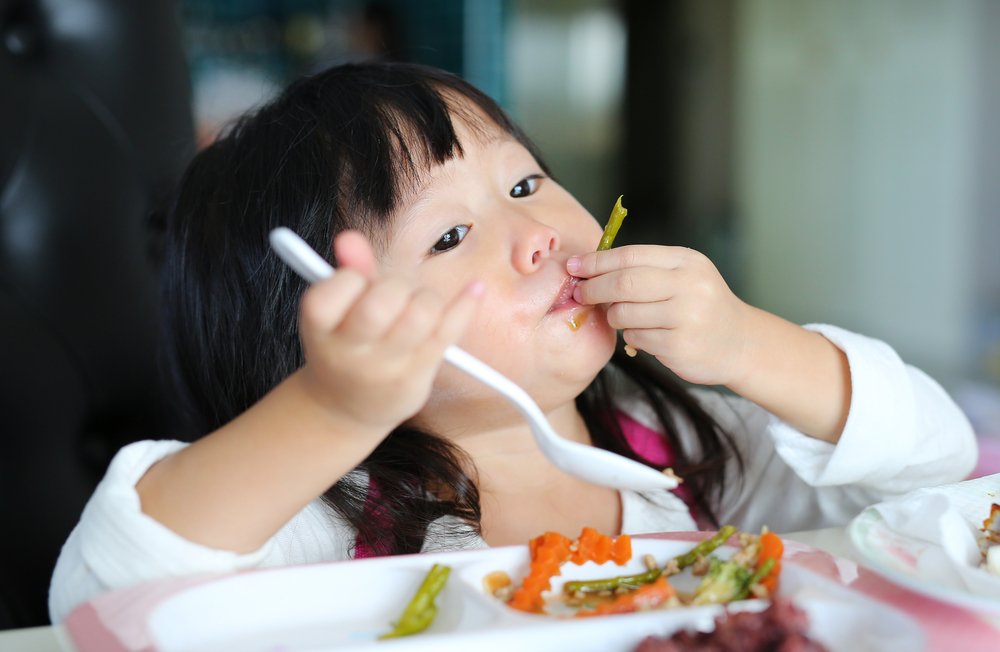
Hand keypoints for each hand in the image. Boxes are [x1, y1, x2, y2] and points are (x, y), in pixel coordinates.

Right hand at [297, 230, 481, 435]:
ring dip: (426, 298)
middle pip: (382, 302)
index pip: (334, 290)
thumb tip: (350, 237)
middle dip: (396, 286)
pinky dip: (465, 305)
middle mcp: (349, 353)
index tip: (356, 283)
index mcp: (319, 329)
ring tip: (417, 307)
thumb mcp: (335, 312)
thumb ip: (347, 271)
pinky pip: (449, 333)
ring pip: (421, 315)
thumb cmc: (344, 346)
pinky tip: (475, 288)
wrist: (345, 410)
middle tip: (394, 296)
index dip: (350, 277)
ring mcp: (385, 369)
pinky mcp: (417, 377)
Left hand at [569, 245, 752, 386]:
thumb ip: (644, 268)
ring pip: (625, 313)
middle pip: (624, 283)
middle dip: (594, 288)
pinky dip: (632, 336)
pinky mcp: (680, 345)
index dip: (597, 261)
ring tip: (622, 317)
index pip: (631, 255)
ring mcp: (687, 316)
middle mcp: (690, 285)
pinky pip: (636, 338)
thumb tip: (588, 267)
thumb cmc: (700, 305)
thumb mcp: (682, 276)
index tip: (575, 266)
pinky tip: (647, 335)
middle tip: (580, 293)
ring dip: (614, 316)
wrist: (739, 342)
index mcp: (687, 261)